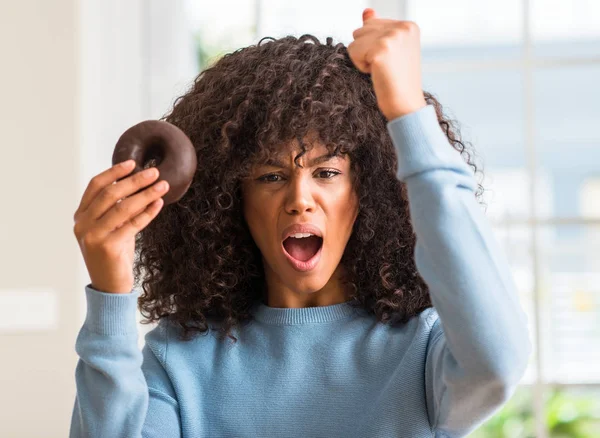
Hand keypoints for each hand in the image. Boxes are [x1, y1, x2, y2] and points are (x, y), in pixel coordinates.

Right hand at [72, 160, 168, 293]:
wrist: (109, 287)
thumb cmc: (113, 255)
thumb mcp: (111, 228)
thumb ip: (116, 209)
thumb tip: (136, 184)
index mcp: (81, 216)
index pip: (95, 186)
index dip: (114, 172)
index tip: (133, 163)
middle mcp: (83, 224)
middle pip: (110, 194)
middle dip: (134, 180)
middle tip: (154, 172)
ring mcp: (93, 236)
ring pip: (123, 207)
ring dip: (145, 194)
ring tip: (163, 186)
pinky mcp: (108, 247)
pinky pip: (133, 224)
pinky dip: (148, 212)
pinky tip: (159, 204)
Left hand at [348, 8, 426, 120]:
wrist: (406, 106)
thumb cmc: (398, 82)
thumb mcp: (390, 50)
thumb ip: (378, 29)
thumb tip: (367, 11)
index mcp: (409, 25)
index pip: (371, 24)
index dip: (374, 46)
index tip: (391, 62)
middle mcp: (403, 27)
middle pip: (361, 30)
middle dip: (366, 51)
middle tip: (385, 68)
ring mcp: (392, 37)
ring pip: (355, 40)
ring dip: (362, 59)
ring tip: (381, 71)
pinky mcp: (381, 49)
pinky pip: (353, 51)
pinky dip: (360, 67)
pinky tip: (377, 74)